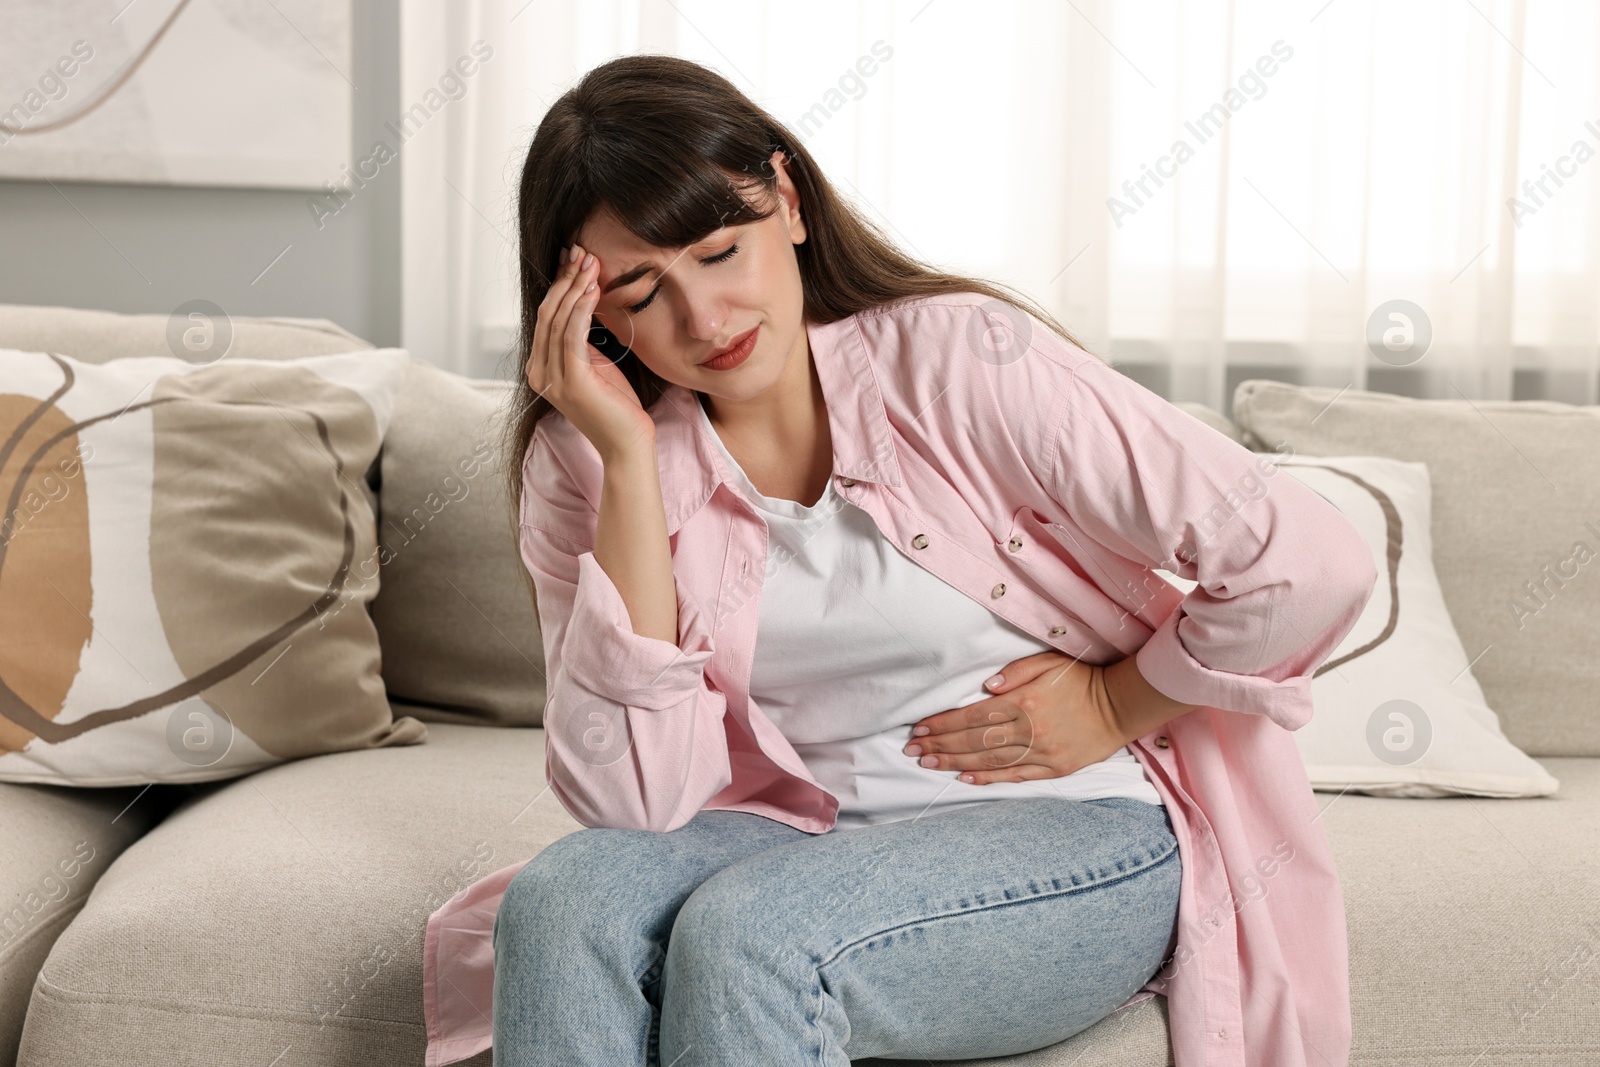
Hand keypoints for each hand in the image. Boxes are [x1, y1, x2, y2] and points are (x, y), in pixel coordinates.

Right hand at [525, 243, 655, 461]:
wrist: (627, 444)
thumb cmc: (617, 406)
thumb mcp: (595, 365)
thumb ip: (582, 340)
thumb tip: (583, 302)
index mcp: (541, 367)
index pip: (546, 316)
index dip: (559, 285)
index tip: (575, 259)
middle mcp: (539, 372)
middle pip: (547, 313)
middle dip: (565, 279)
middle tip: (582, 252)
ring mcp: (551, 378)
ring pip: (557, 320)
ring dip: (575, 287)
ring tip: (590, 263)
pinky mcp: (571, 381)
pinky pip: (571, 335)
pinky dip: (581, 308)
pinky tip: (593, 289)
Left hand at [902, 651, 1130, 784]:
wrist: (1122, 706)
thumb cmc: (1083, 680)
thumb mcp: (1050, 663)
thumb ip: (1016, 672)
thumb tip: (985, 687)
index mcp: (1024, 703)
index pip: (973, 716)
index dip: (943, 723)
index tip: (920, 728)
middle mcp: (1029, 731)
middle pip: (975, 740)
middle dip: (940, 745)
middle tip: (913, 750)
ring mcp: (1041, 753)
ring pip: (989, 761)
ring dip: (955, 762)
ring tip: (929, 764)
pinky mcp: (1053, 769)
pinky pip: (1015, 776)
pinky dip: (988, 778)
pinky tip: (965, 778)